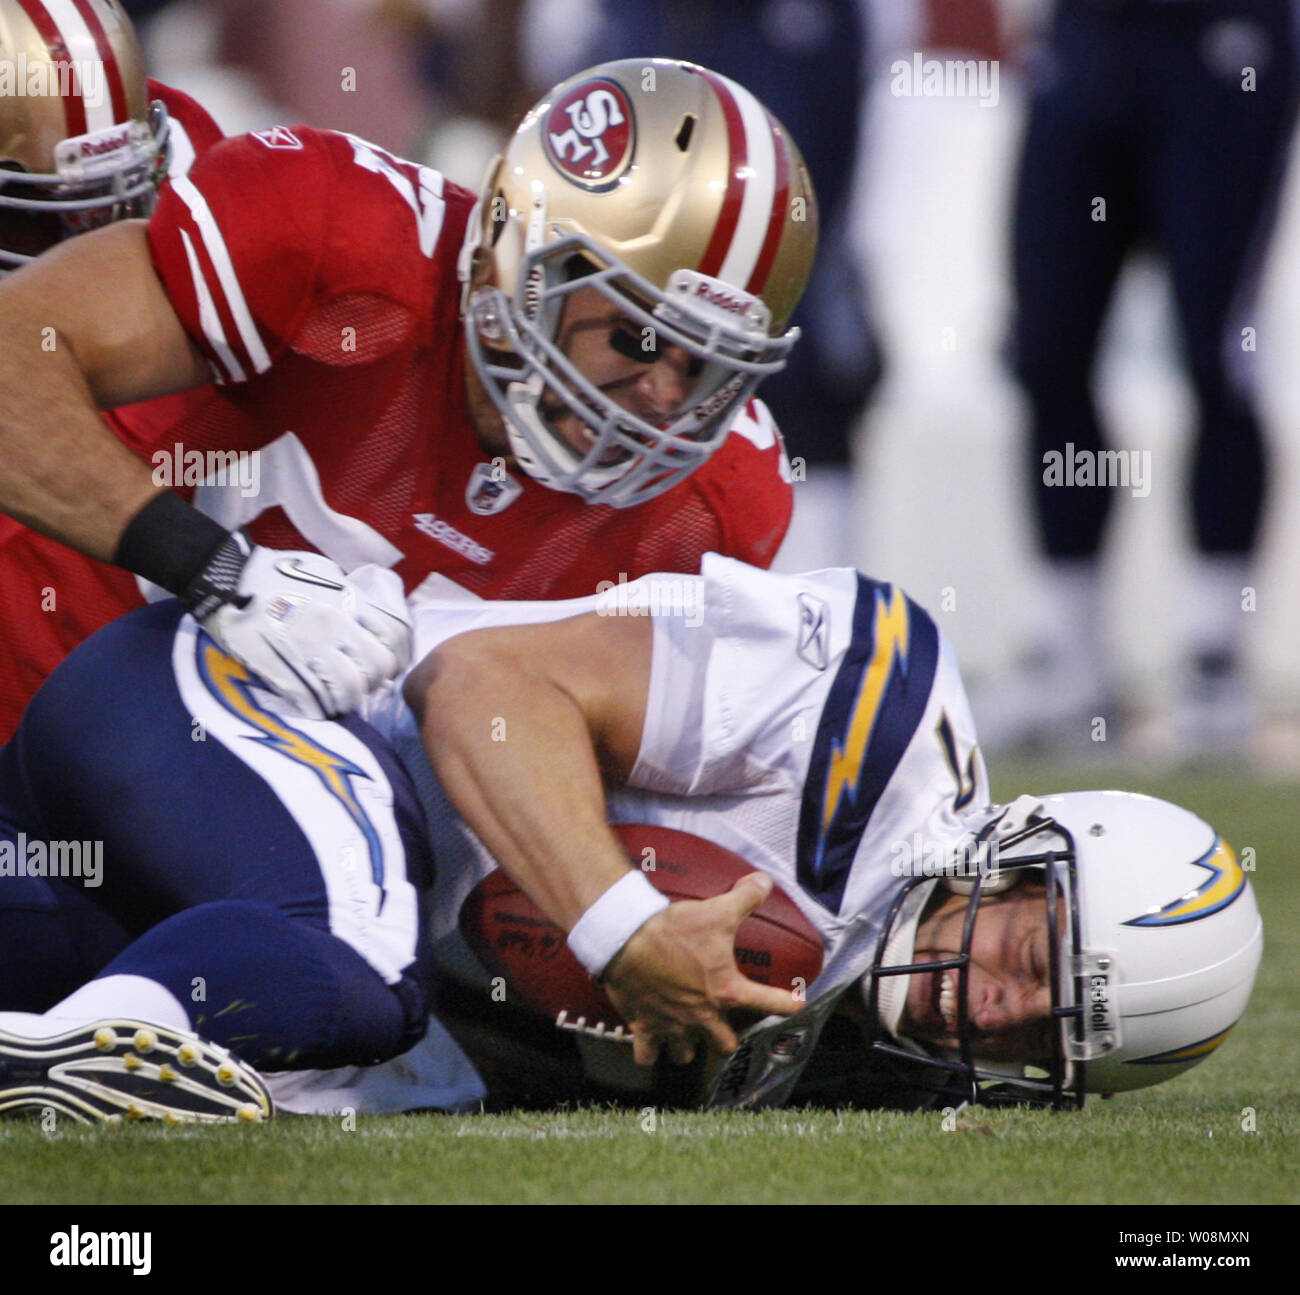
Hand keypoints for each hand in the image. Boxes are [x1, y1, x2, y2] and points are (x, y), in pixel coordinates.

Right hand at [193, 541, 412, 717]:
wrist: (226, 580)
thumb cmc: (277, 574)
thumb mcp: (326, 575)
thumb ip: (351, 598)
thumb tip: (370, 621)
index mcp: (346, 604)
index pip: (393, 641)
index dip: (394, 659)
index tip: (384, 666)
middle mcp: (333, 628)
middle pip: (376, 670)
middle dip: (372, 682)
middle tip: (359, 684)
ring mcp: (307, 650)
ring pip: (348, 691)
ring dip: (347, 701)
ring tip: (337, 701)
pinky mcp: (280, 669)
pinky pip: (312, 701)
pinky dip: (317, 709)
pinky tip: (313, 707)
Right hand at [601, 873, 800, 1066]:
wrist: (626, 940)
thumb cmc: (674, 930)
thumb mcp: (717, 910)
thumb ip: (746, 897)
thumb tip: (766, 882)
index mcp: (726, 991)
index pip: (770, 1003)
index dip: (788, 1004)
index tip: (797, 1004)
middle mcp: (703, 1016)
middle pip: (724, 1045)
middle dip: (726, 1039)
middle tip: (724, 1027)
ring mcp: (672, 1027)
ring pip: (686, 1056)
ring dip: (688, 1049)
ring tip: (687, 1037)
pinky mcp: (644, 1028)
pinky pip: (647, 1056)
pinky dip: (650, 1054)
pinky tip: (651, 1047)